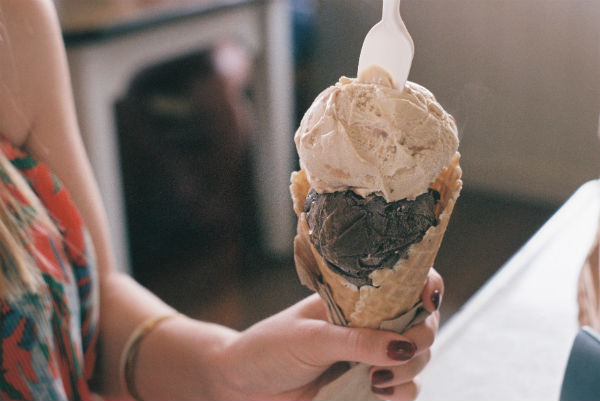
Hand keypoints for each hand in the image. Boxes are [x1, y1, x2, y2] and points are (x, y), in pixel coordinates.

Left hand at [212, 269, 443, 400]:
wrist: (242, 385)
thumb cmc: (268, 348)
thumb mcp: (310, 338)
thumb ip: (355, 341)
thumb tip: (403, 347)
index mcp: (354, 299)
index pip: (402, 283)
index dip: (426, 286)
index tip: (430, 300)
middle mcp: (369, 325)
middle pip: (421, 323)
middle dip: (422, 336)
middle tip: (401, 351)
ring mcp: (371, 356)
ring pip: (417, 358)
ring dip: (410, 368)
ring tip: (377, 379)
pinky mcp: (368, 387)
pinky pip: (404, 390)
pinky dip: (401, 393)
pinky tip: (377, 392)